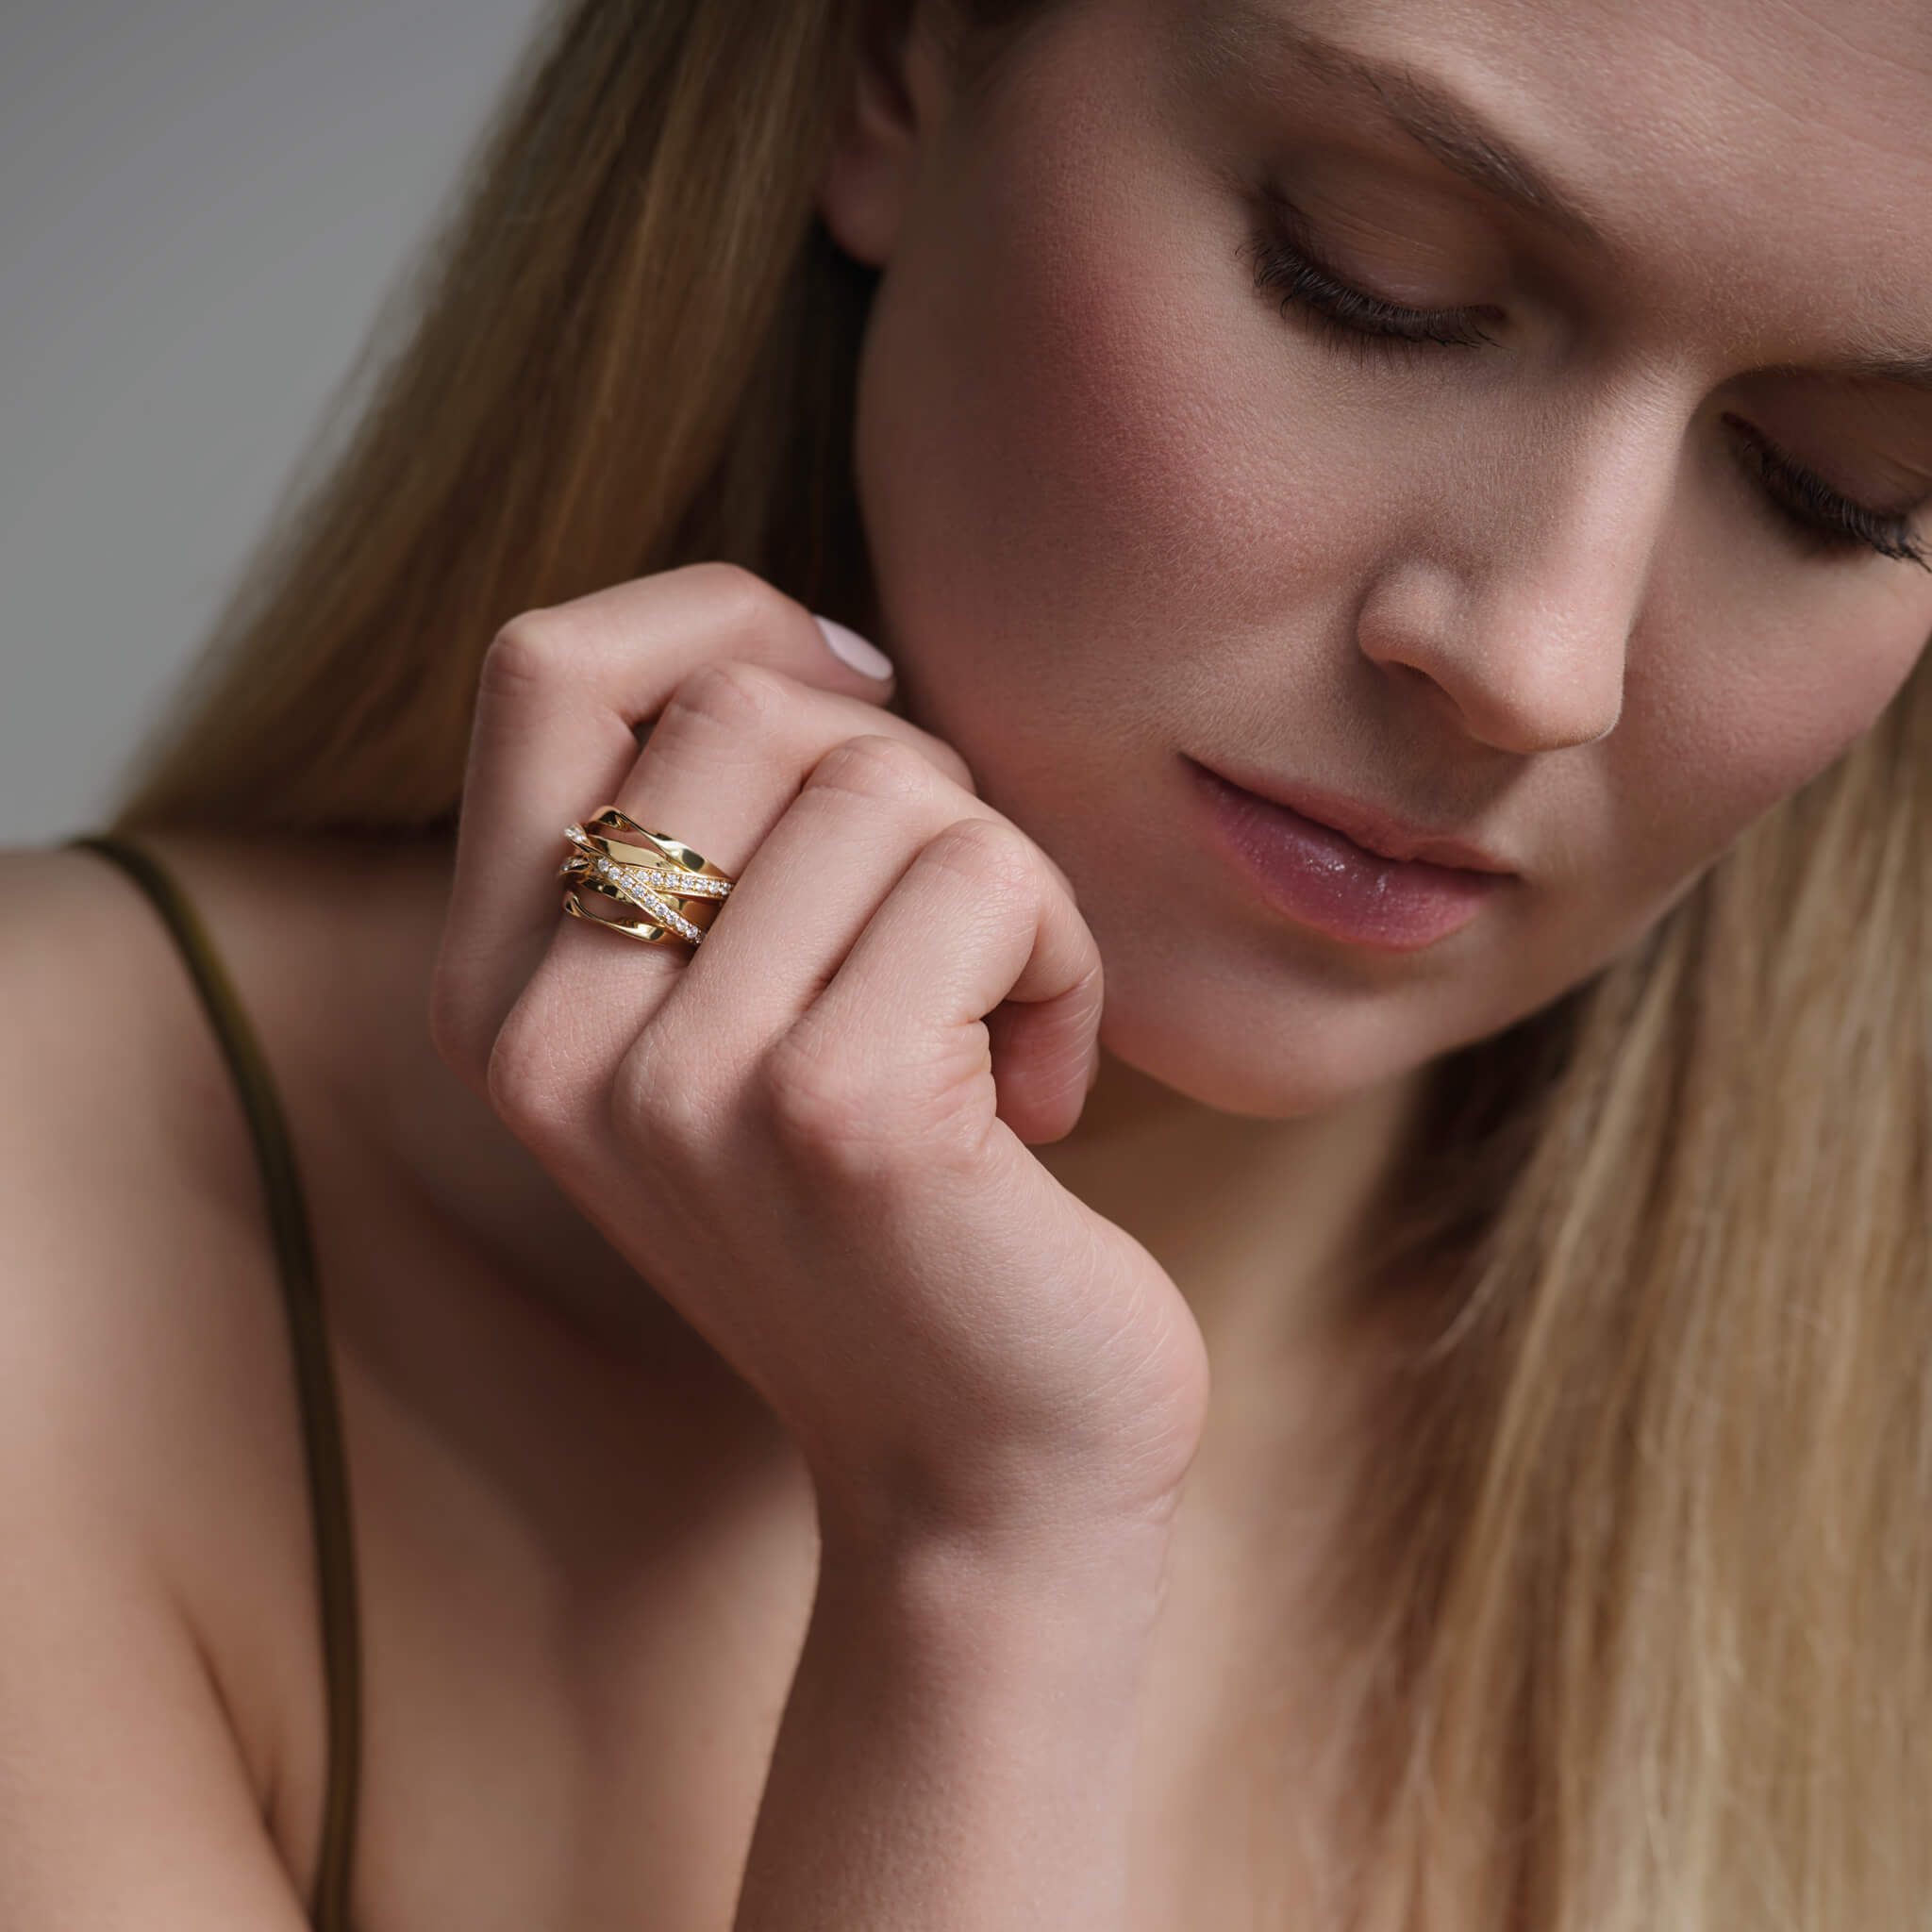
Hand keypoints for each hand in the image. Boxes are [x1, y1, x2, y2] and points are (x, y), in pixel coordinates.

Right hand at [432, 563, 1208, 1546]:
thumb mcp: (736, 1032)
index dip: (714, 619)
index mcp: (500, 996)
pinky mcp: (839, 1111)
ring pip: (886, 778)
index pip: (543, 670)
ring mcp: (682, 1080)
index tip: (860, 693)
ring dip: (1002, 881)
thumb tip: (821, 650)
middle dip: (909, 777)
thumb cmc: (890, 1229)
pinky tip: (1047, 1088)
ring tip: (1003, 1025)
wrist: (977, 1486)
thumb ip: (716, 853)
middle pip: (745, 704)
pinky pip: (989, 874)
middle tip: (956, 927)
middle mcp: (551, 1036)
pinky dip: (1066, 956)